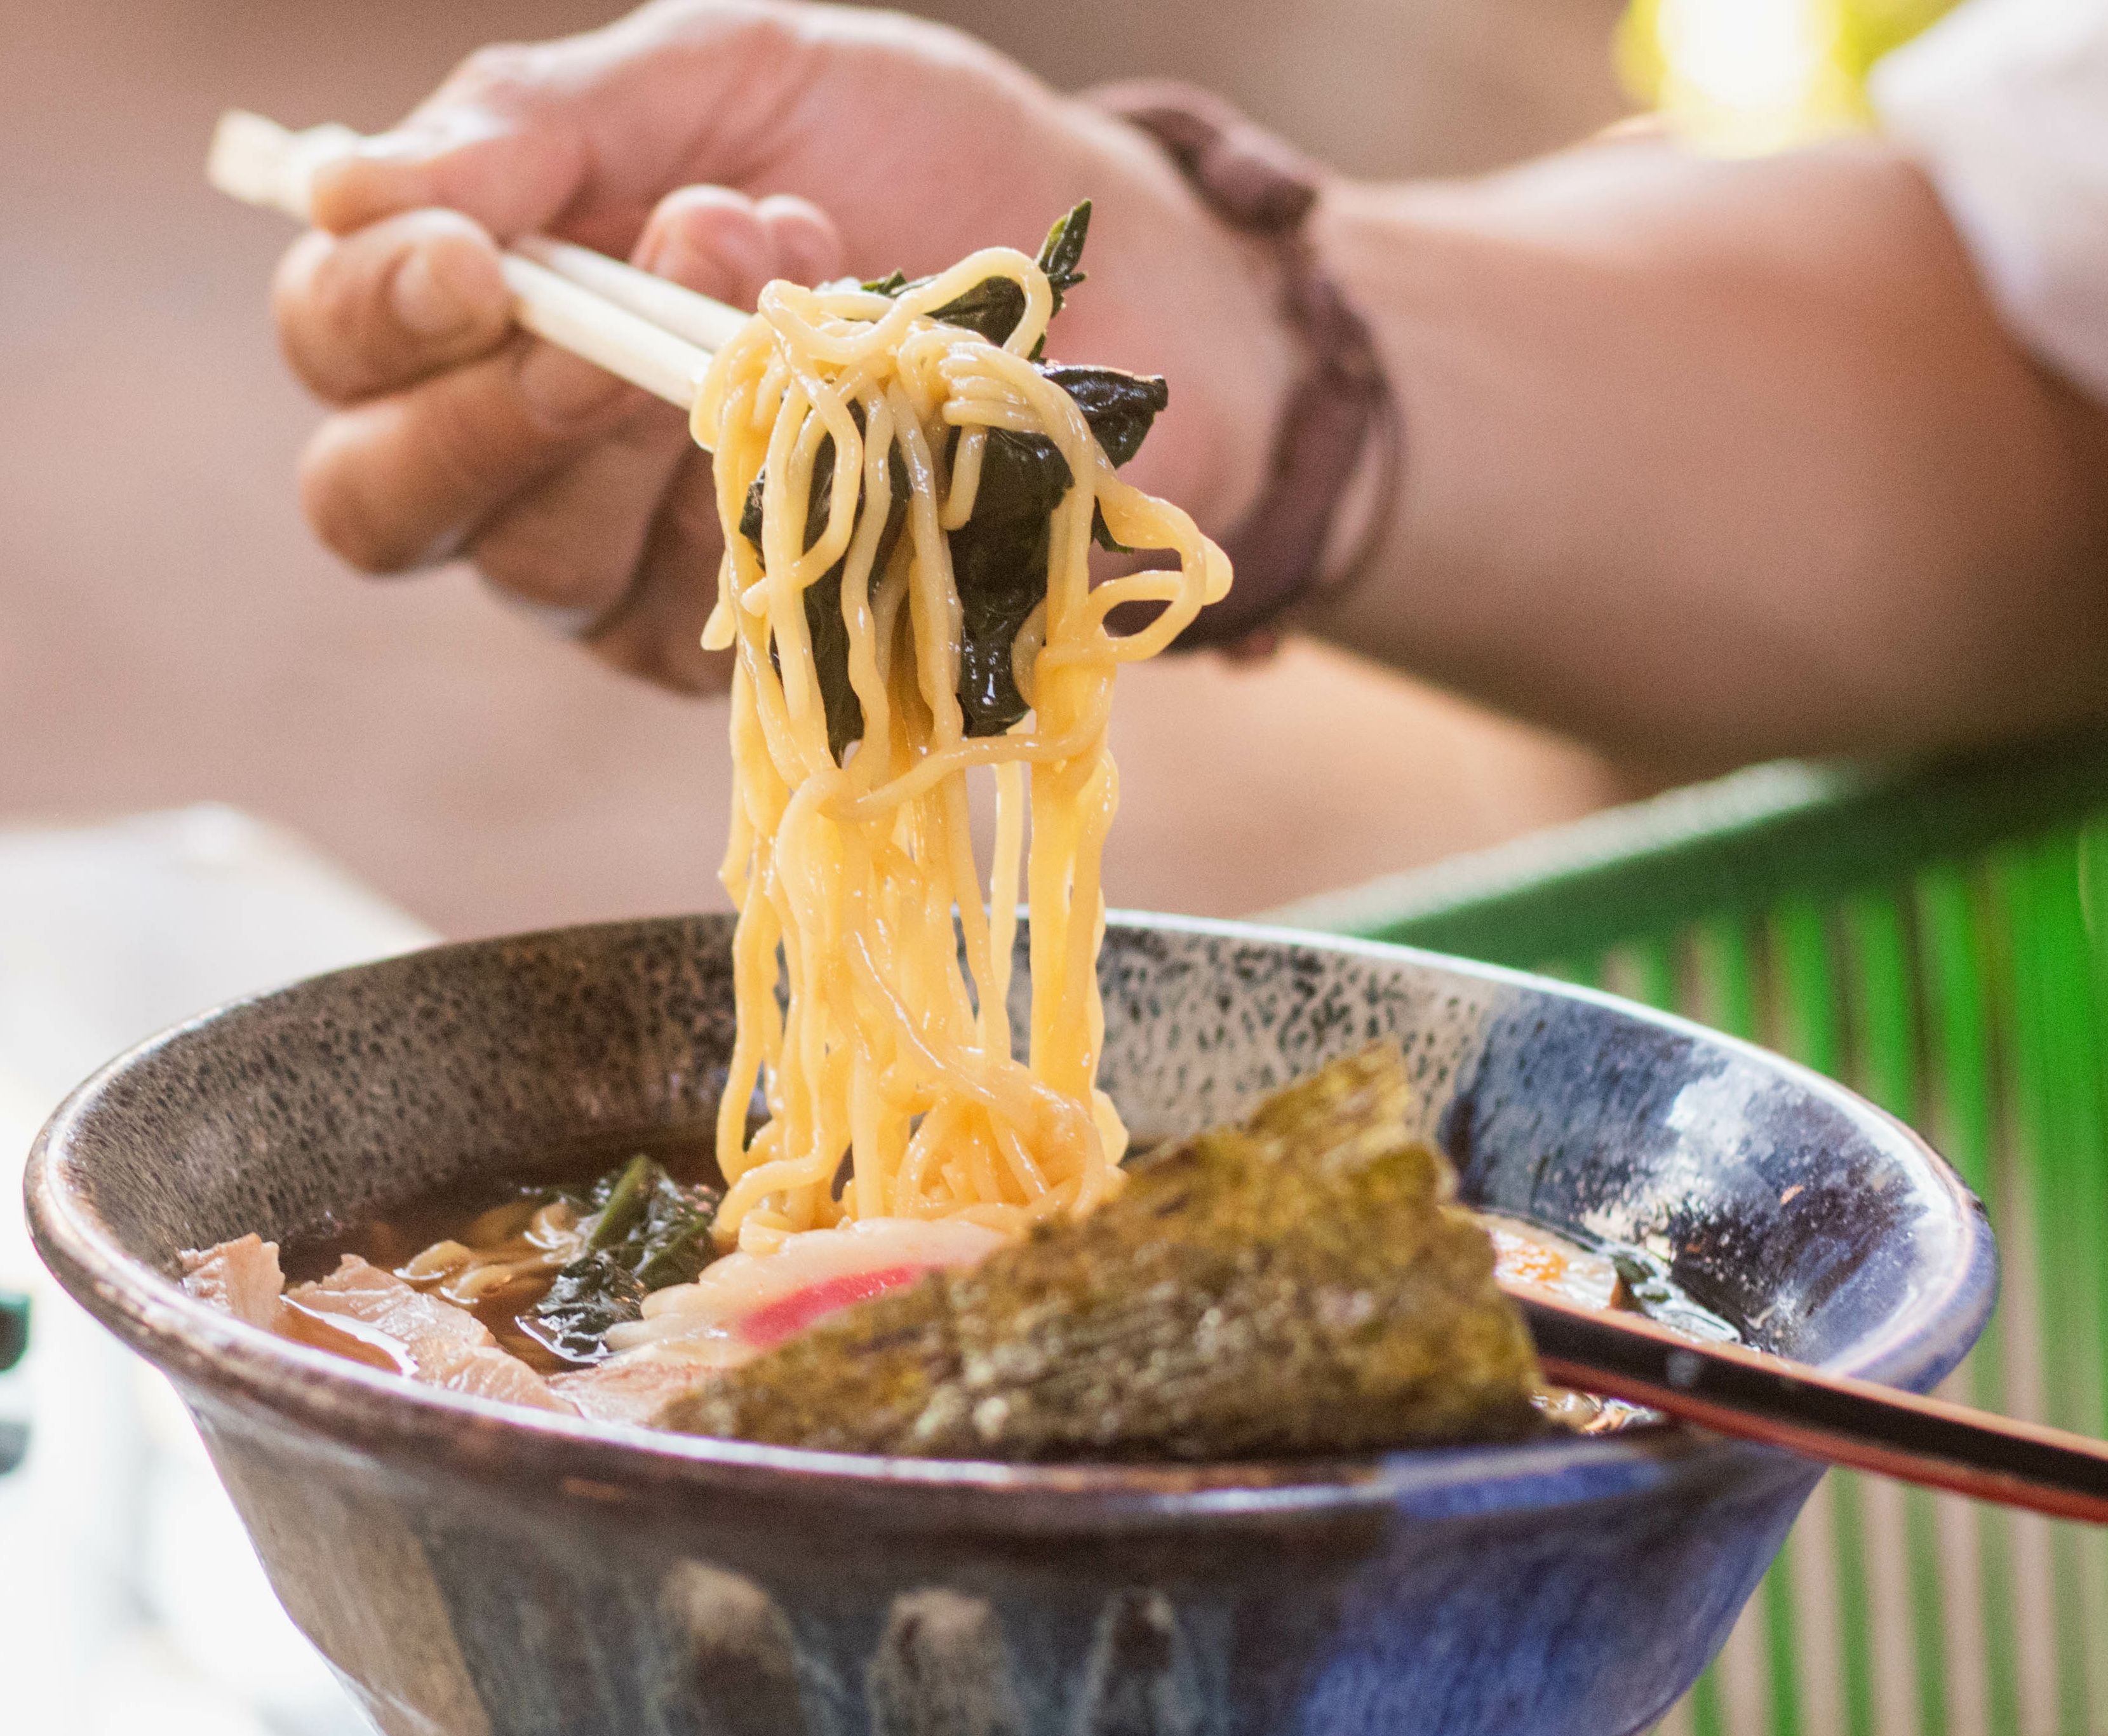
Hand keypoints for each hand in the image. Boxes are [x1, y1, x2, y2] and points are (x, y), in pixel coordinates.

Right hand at [275, 0, 1287, 689]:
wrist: (1135, 276)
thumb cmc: (921, 158)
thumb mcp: (733, 77)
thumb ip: (550, 117)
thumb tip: (349, 182)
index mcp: (498, 309)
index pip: (341, 352)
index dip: (370, 316)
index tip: (472, 255)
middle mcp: (538, 460)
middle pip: (387, 499)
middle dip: (495, 408)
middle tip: (630, 316)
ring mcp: (645, 575)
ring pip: (541, 568)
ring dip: (656, 431)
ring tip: (789, 295)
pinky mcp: (762, 654)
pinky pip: (703, 622)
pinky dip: (770, 510)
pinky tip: (853, 419)